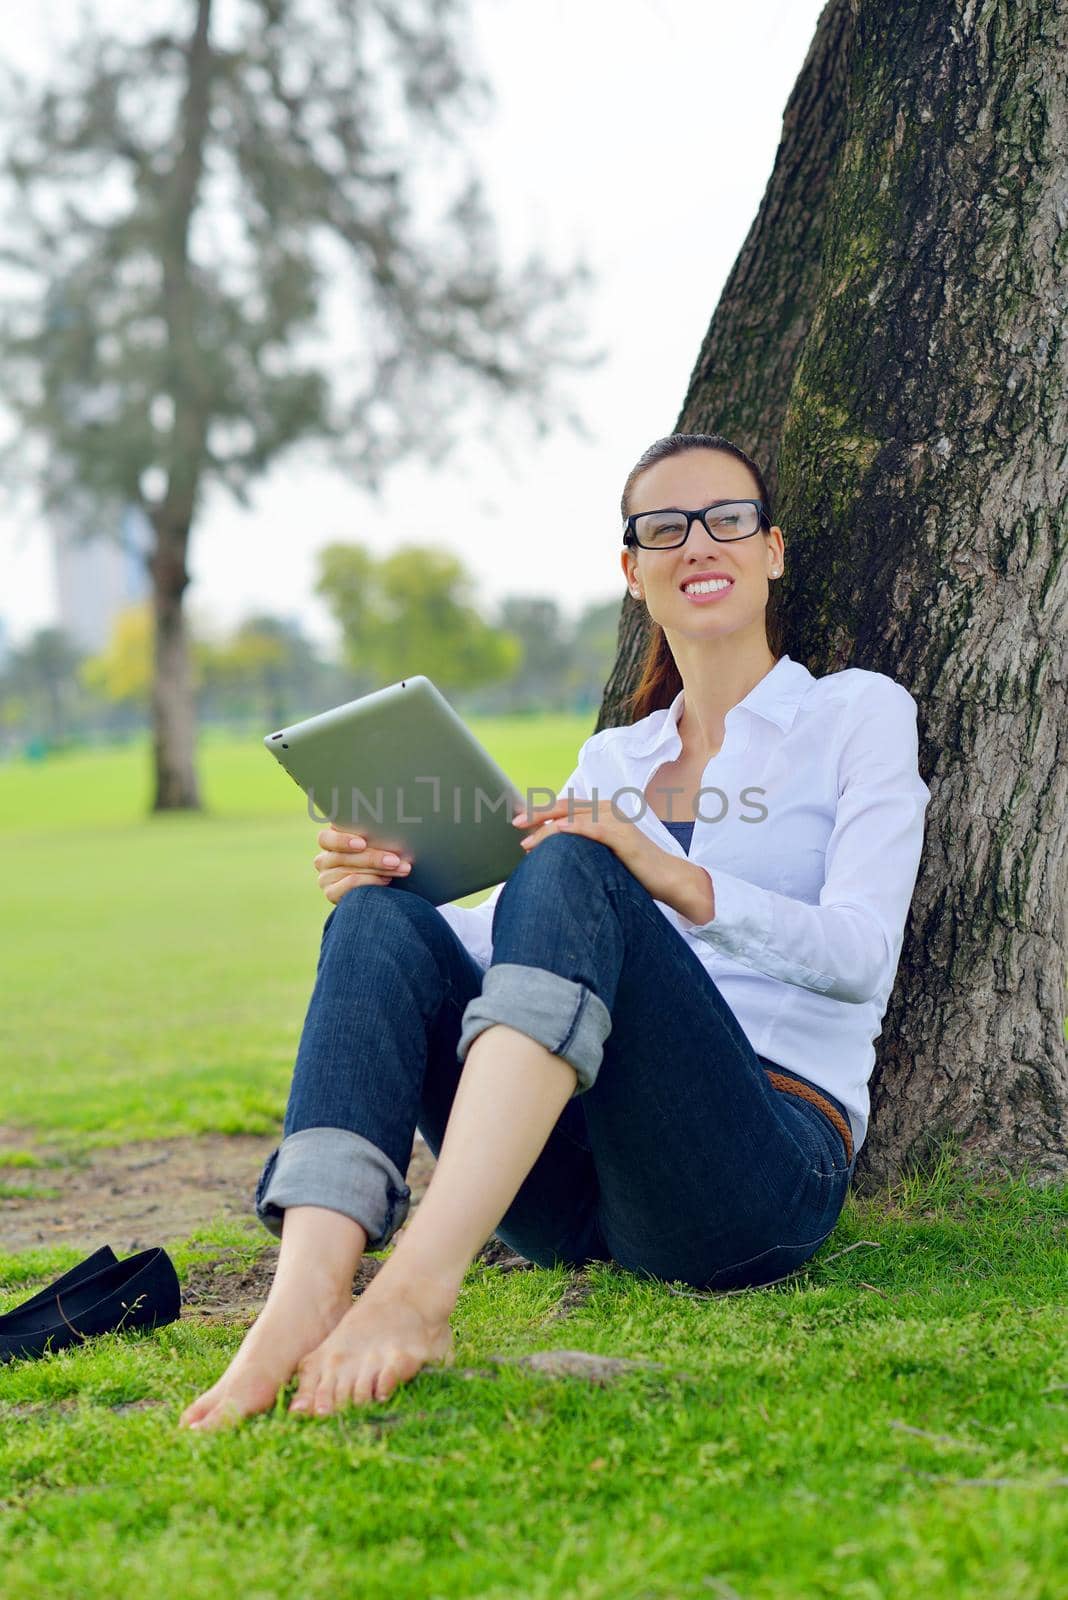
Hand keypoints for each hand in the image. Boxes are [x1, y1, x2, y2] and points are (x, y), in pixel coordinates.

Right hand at [313, 826, 412, 905]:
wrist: (380, 887)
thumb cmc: (378, 853)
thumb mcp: (374, 841)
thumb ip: (373, 834)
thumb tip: (389, 825)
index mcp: (329, 840)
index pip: (326, 838)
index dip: (342, 840)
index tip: (363, 843)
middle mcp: (324, 859)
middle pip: (343, 857)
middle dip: (373, 858)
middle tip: (395, 860)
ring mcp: (325, 878)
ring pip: (351, 873)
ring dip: (380, 870)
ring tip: (401, 869)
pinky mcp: (331, 893)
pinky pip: (351, 887)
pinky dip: (372, 882)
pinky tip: (386, 880)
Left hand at [511, 796, 687, 908]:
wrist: (670, 879)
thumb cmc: (635, 869)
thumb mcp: (604, 853)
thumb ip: (584, 845)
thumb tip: (553, 852)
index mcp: (603, 810)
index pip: (566, 806)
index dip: (541, 812)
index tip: (518, 821)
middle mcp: (609, 810)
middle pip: (566, 807)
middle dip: (538, 815)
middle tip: (516, 825)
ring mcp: (617, 821)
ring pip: (575, 818)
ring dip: (549, 829)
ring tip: (528, 841)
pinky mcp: (624, 837)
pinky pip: (595, 828)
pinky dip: (576, 827)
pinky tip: (559, 831)